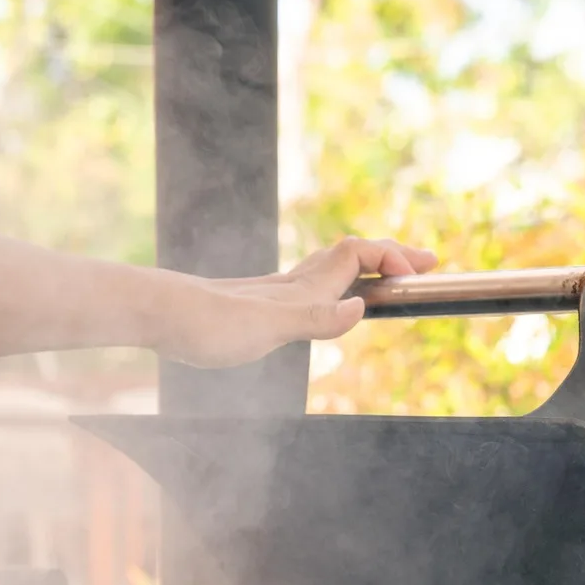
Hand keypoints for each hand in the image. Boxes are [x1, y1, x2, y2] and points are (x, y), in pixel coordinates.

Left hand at [154, 234, 436, 368]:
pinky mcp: (255, 309)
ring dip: (364, 268)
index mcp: (303, 287)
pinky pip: (307, 290)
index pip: (360, 255)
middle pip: (352, 257)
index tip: (424, 271)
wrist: (158, 315)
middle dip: (391, 259)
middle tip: (425, 265)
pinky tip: (323, 302)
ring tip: (388, 279)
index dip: (395, 257)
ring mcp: (274, 295)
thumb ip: (315, 317)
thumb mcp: (267, 328)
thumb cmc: (207, 325)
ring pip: (329, 270)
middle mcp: (292, 285)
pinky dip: (331, 287)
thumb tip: (361, 306)